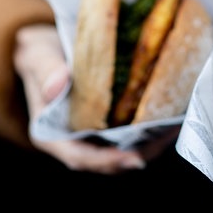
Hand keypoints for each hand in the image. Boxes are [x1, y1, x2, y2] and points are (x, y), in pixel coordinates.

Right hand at [13, 24, 178, 173]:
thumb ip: (46, 70)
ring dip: (151, 143)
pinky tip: (170, 117)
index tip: (133, 159)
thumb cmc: (41, 55)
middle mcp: (76, 141)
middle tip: (167, 138)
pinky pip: (131, 134)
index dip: (106, 162)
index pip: (80, 158)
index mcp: (52, 135)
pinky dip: (151, 130)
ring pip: (125, 149)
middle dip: (140, 153)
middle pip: (110, 159)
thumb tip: (58, 84)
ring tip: (174, 127)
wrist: (48, 50)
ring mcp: (95, 135)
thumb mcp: (38, 56)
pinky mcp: (110, 124)